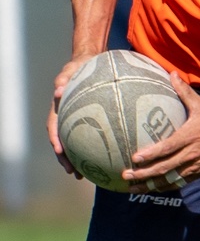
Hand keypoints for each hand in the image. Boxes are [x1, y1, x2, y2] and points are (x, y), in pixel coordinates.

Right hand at [47, 54, 96, 175]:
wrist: (89, 63)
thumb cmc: (79, 66)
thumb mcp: (71, 68)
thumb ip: (64, 78)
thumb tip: (58, 91)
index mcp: (59, 108)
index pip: (53, 127)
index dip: (55, 140)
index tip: (59, 151)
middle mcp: (66, 118)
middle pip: (62, 142)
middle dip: (65, 159)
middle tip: (73, 172)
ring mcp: (77, 122)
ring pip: (74, 145)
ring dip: (77, 161)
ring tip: (84, 176)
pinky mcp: (89, 122)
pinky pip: (90, 139)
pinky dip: (93, 151)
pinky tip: (105, 162)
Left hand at [122, 74, 199, 191]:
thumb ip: (184, 91)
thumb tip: (171, 73)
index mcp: (191, 136)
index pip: (168, 148)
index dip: (151, 154)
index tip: (135, 158)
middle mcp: (191, 154)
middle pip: (165, 168)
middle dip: (144, 174)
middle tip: (126, 175)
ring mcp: (195, 166)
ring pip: (170, 180)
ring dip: (150, 185)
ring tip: (132, 188)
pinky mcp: (198, 174)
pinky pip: (178, 184)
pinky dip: (163, 187)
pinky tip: (150, 189)